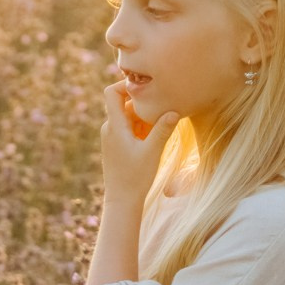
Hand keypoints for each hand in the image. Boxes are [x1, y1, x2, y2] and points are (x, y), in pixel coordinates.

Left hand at [99, 79, 184, 210]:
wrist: (122, 200)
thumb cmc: (135, 177)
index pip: (111, 92)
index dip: (125, 84)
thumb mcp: (152, 152)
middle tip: (165, 106)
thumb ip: (163, 130)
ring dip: (146, 117)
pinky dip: (143, 127)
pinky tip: (158, 135)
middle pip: (125, 103)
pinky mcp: (118, 145)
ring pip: (130, 116)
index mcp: (114, 125)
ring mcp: (113, 136)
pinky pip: (131, 128)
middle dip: (145, 104)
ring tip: (164, 122)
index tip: (146, 86)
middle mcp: (110, 128)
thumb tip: (175, 111)